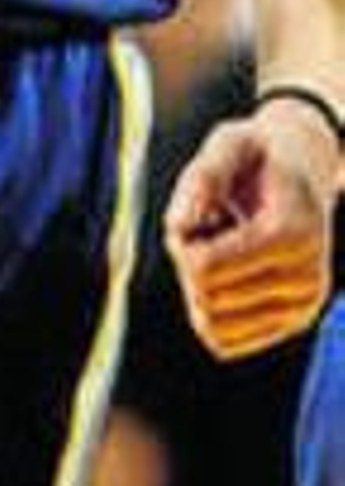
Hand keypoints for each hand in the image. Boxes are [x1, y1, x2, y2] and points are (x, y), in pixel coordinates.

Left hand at [166, 103, 337, 360]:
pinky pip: (225, 342)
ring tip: (222, 249)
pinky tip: (230, 275)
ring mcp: (303, 306)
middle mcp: (306, 277)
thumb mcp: (230, 143)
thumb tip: (178, 229)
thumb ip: (202, 178)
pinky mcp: (294, 323)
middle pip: (205, 297)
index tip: (195, 213)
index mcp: (291, 232)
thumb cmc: (260, 158)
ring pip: (212, 326)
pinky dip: (212, 311)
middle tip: (207, 227)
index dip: (181, 241)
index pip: (205, 267)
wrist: (308, 174)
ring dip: (199, 289)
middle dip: (188, 263)